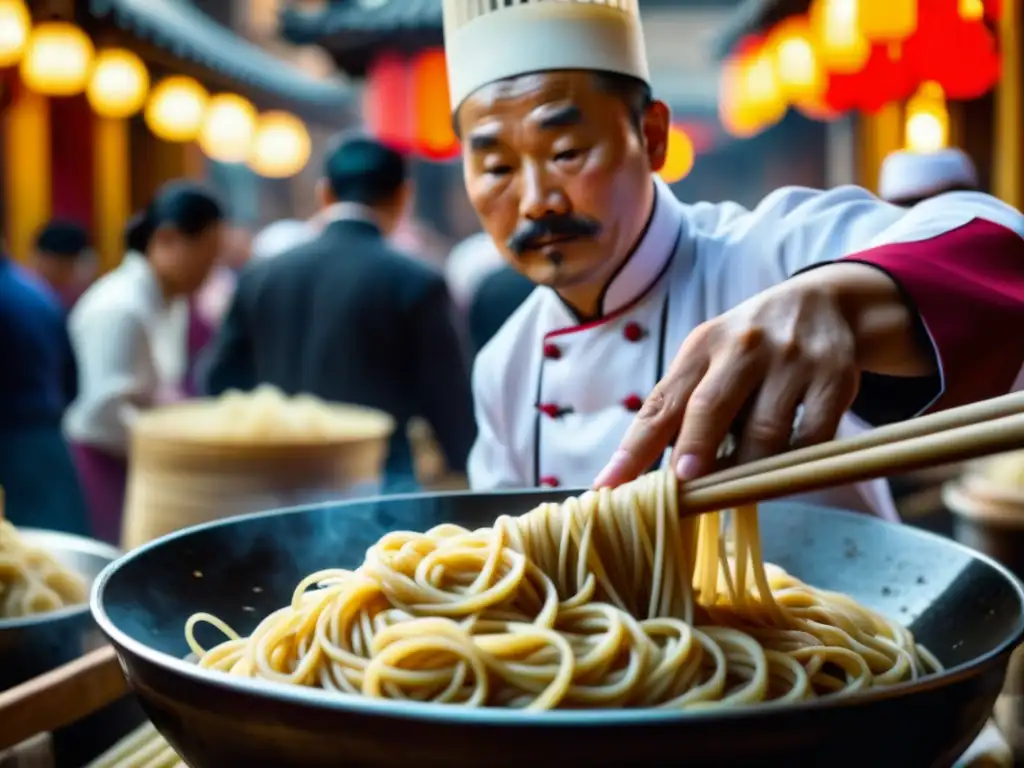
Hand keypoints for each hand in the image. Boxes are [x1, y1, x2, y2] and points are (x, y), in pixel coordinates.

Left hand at [593, 265, 894, 488]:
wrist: (825, 304)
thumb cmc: (749, 348)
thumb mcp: (710, 360)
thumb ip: (680, 408)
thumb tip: (643, 476)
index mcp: (701, 346)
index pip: (660, 403)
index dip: (633, 449)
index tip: (609, 486)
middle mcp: (742, 347)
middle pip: (709, 408)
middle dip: (693, 451)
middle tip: (682, 485)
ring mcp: (790, 361)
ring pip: (764, 433)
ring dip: (746, 471)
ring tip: (734, 492)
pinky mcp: (833, 378)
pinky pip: (810, 438)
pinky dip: (792, 465)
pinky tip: (781, 473)